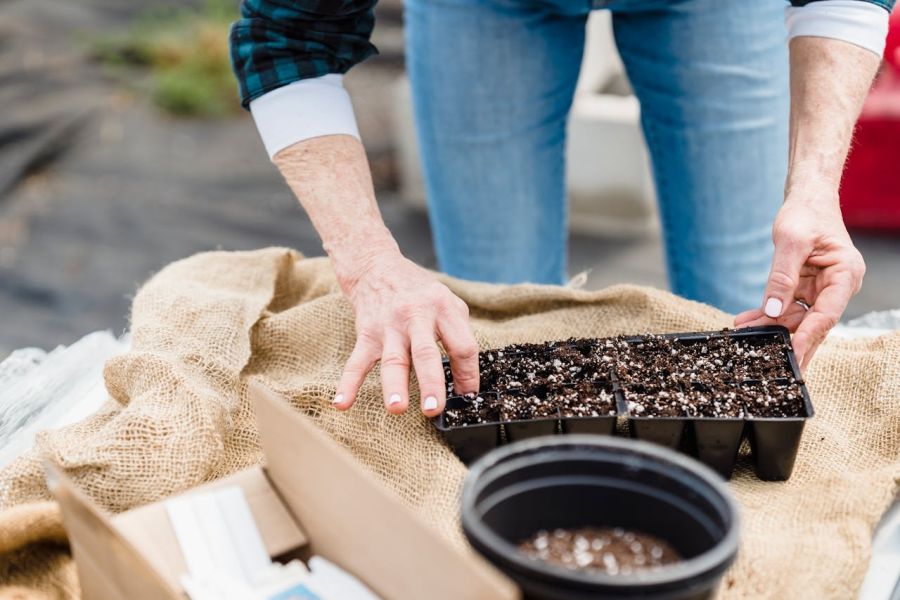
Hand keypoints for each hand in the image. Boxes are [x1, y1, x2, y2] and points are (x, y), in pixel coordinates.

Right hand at [331, 247, 479, 415]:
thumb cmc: (419, 292)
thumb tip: (467, 379)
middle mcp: (416, 317)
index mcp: (442, 309)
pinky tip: (341, 403)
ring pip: (392, 359)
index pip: (462, 346)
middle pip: (425, 353)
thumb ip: (459, 334)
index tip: (467, 396)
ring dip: (394, 385)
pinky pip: (356, 362)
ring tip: (397, 408)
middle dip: (430, 383)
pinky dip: (348, 384)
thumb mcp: (448, 302)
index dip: (468, 374)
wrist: (377, 267)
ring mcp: (389, 327)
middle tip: (433, 409)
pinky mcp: (366, 334)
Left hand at [734, 193, 864, 369]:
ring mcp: (820, 289)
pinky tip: (745, 321)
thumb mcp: (791, 241)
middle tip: (773, 365)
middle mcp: (836, 286)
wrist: (806, 201)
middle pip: (813, 323)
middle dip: (790, 341)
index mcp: (844, 275)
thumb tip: (772, 310)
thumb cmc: (806, 214)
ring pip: (795, 318)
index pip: (827, 314)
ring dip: (770, 327)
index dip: (810, 336)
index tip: (794, 354)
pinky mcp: (804, 288)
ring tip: (743, 333)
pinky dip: (766, 314)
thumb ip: (781, 276)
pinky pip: (785, 307)